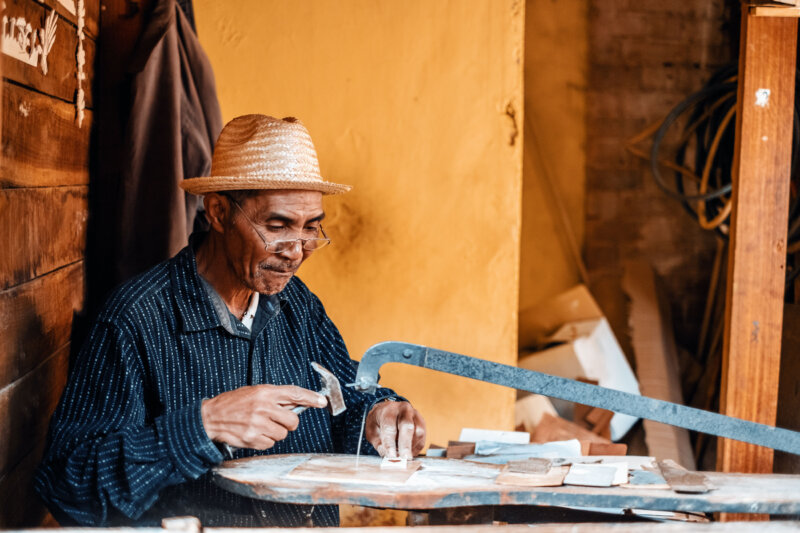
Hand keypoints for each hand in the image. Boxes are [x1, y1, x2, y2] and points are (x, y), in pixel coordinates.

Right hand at [201, 385, 326, 448]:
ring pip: (282, 434)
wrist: (210, 417)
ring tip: (260, 426)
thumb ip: (274, 397)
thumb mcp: (253, 392)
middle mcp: (263, 407)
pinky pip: (270, 444)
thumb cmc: (233, 403)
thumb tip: (297, 402)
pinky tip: (253, 434)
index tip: (321, 401)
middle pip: (292, 421)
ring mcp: (258, 424)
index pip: (294, 393)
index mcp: (264, 392)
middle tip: (277, 421)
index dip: (310, 398)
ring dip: (274, 433)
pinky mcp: (252, 438)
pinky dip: (264, 441)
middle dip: (288, 423)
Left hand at [365, 400, 425, 458]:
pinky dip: (416, 447)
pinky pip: (422, 436)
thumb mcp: (372, 431)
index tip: (391, 456)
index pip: (389, 426)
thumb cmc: (378, 421)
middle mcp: (403, 409)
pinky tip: (409, 452)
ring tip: (403, 455)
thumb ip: (379, 443)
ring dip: (411, 446)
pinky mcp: (421, 421)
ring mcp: (414, 414)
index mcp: (388, 410)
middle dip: (405, 445)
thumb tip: (388, 456)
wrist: (387, 410)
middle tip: (404, 458)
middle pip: (407, 426)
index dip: (390, 443)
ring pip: (418, 431)